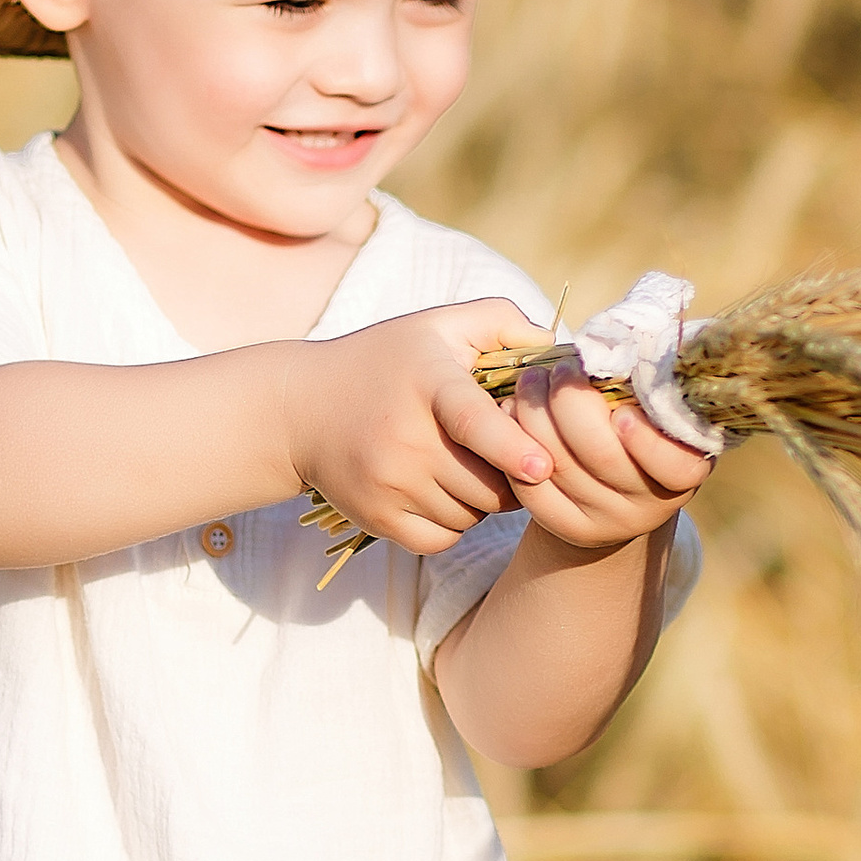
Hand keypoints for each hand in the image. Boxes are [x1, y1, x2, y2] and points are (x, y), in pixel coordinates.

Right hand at [280, 300, 552, 551]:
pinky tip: (442, 492)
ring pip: (471, 516)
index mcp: (427, 384)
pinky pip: (442, 539)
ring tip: (465, 466)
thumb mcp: (438, 324)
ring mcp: (388, 483)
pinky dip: (454, 524)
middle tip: (504, 453)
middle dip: (510, 475)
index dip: (511, 446)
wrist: (303, 410)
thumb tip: (557, 348)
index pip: (473, 422)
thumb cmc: (389, 361)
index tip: (542, 466)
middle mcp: (405, 439)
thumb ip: (502, 321)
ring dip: (482, 500)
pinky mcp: (377, 518)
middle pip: (488, 483)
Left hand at [506, 368, 712, 551]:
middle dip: (570, 402)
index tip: (620, 410)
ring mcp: (608, 522)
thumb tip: (624, 330)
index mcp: (686, 469)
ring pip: (558, 466)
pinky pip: (530, 487)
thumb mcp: (655, 403)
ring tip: (531, 380)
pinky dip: (515, 445)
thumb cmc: (640, 422)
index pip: (674, 465)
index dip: (645, 439)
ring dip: (534, 413)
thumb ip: (649, 378)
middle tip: (558, 369)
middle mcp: (651, 504)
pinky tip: (512, 415)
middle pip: (601, 456)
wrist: (616, 486)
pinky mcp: (568, 528)